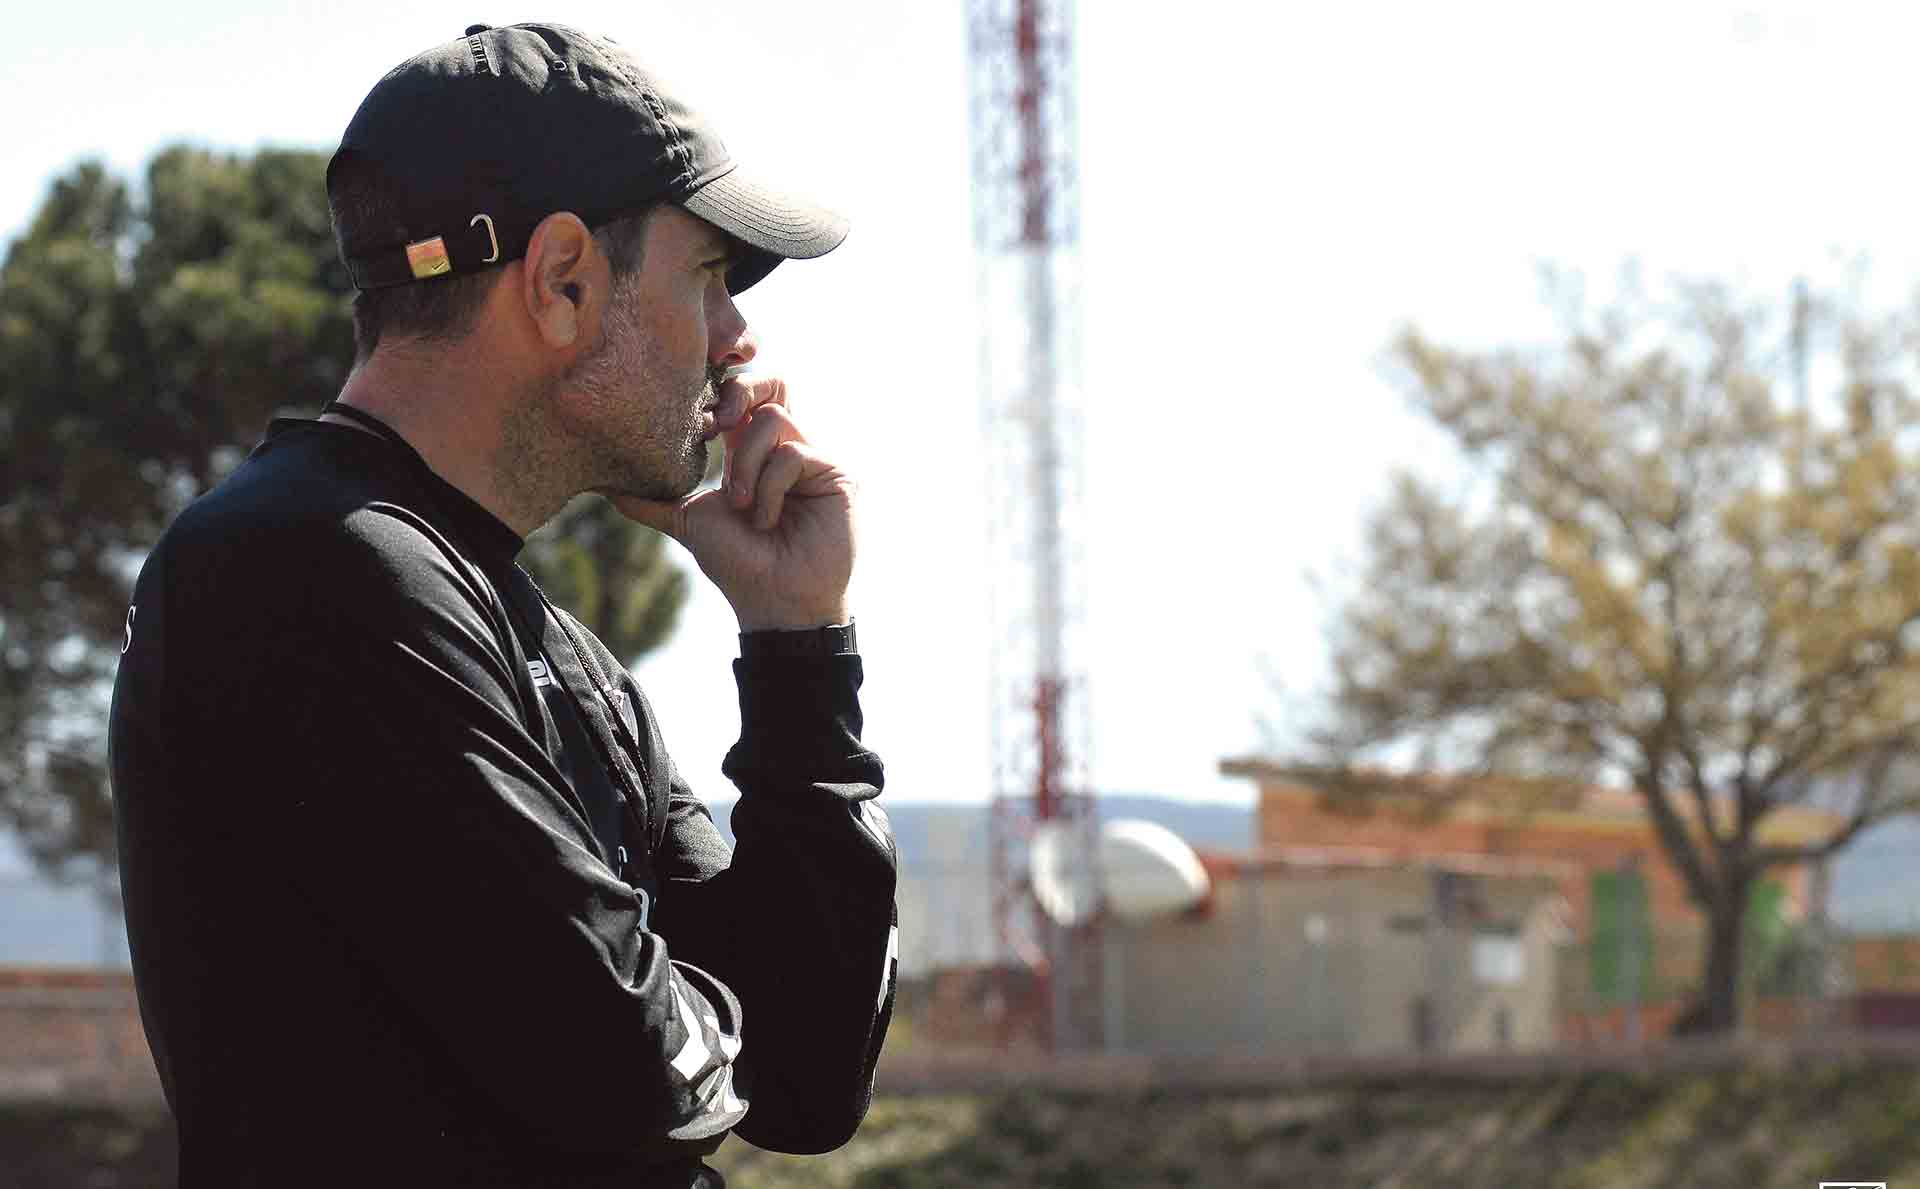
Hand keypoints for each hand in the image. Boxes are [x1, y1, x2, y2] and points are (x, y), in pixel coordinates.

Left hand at [610, 375, 854, 631]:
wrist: (774, 602)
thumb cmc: (738, 564)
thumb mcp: (687, 522)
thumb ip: (650, 500)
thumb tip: (601, 488)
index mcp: (750, 451)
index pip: (744, 395)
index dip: (722, 392)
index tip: (698, 425)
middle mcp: (784, 448)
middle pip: (771, 382)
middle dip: (740, 391)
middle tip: (717, 425)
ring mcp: (814, 459)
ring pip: (773, 420)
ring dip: (746, 466)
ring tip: (743, 508)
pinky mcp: (837, 474)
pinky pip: (793, 454)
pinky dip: (770, 489)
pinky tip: (767, 522)